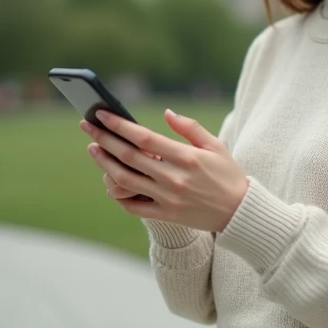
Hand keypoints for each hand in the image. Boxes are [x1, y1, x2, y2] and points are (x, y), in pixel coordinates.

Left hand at [80, 109, 249, 232]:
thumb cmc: (228, 174)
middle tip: (87, 126)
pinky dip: (119, 193)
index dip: (120, 125)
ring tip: (93, 149)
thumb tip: (166, 113)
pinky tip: (110, 179)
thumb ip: (190, 128)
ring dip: (105, 163)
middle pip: (129, 157)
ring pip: (125, 180)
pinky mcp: (166, 215)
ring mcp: (168, 198)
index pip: (144, 139)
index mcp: (187, 157)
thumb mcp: (215, 146)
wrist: (240, 212)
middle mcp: (174, 178)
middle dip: (104, 139)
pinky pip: (133, 206)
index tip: (102, 114)